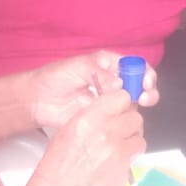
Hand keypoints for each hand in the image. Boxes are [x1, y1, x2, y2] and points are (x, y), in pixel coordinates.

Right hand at [24, 90, 145, 185]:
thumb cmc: (55, 168)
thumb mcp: (67, 131)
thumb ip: (91, 117)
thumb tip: (110, 111)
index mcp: (88, 120)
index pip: (122, 98)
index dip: (121, 104)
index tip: (118, 110)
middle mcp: (106, 133)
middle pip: (135, 117)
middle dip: (128, 123)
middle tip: (118, 131)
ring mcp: (118, 153)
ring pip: (139, 137)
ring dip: (131, 141)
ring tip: (116, 149)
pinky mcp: (124, 171)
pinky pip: (135, 157)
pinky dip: (128, 158)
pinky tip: (113, 163)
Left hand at [27, 50, 158, 129]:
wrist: (37, 100)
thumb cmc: (54, 77)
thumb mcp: (77, 67)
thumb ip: (99, 73)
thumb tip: (119, 84)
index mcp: (109, 64)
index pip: (135, 66)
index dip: (144, 73)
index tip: (145, 82)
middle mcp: (113, 81)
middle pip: (140, 84)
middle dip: (148, 90)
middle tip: (144, 97)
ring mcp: (109, 100)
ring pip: (133, 102)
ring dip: (139, 105)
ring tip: (136, 108)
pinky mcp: (103, 116)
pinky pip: (119, 118)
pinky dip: (126, 120)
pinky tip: (124, 121)